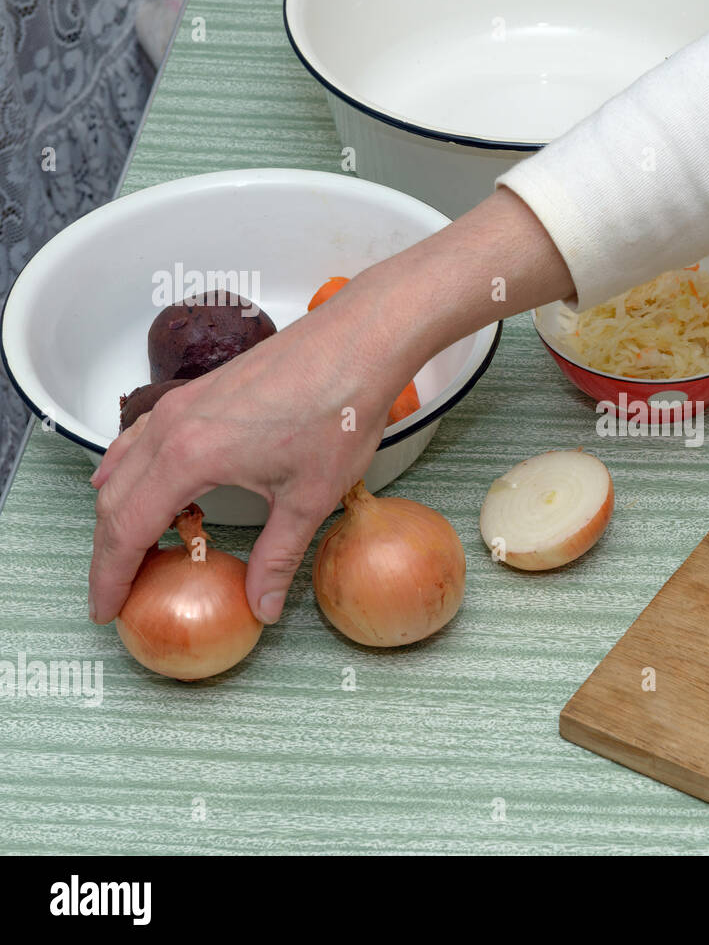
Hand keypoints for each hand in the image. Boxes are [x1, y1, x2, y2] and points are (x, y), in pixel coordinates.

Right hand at [89, 268, 405, 625]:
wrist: (356, 344)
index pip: (127, 529)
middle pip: (114, 499)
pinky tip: (138, 481)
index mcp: (188, 458)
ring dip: (117, 510)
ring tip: (129, 549)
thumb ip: (277, 557)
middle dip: (107, 551)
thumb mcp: (309, 498)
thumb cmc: (338, 413)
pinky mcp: (198, 392)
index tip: (106, 610)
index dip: (111, 576)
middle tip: (114, 592)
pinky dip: (130, 469)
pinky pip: (142, 437)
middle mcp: (171, 428)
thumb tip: (263, 607)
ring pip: (124, 465)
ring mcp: (181, 404)